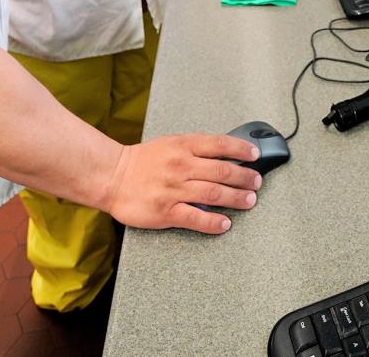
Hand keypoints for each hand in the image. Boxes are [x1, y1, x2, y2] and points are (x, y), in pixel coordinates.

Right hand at [98, 133, 263, 234]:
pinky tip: (225, 224)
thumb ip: (195, 149)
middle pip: (223, 171)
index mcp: (184, 146)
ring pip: (214, 194)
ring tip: (249, 201)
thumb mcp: (170, 144)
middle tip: (256, 183)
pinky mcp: (166, 211)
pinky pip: (196, 218)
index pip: (220, 144)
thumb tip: (223, 155)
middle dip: (245, 177)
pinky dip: (214, 222)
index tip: (255, 155)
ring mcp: (175, 189)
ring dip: (236, 198)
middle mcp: (182, 166)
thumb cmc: (142, 161)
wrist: (112, 176)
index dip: (242, 150)